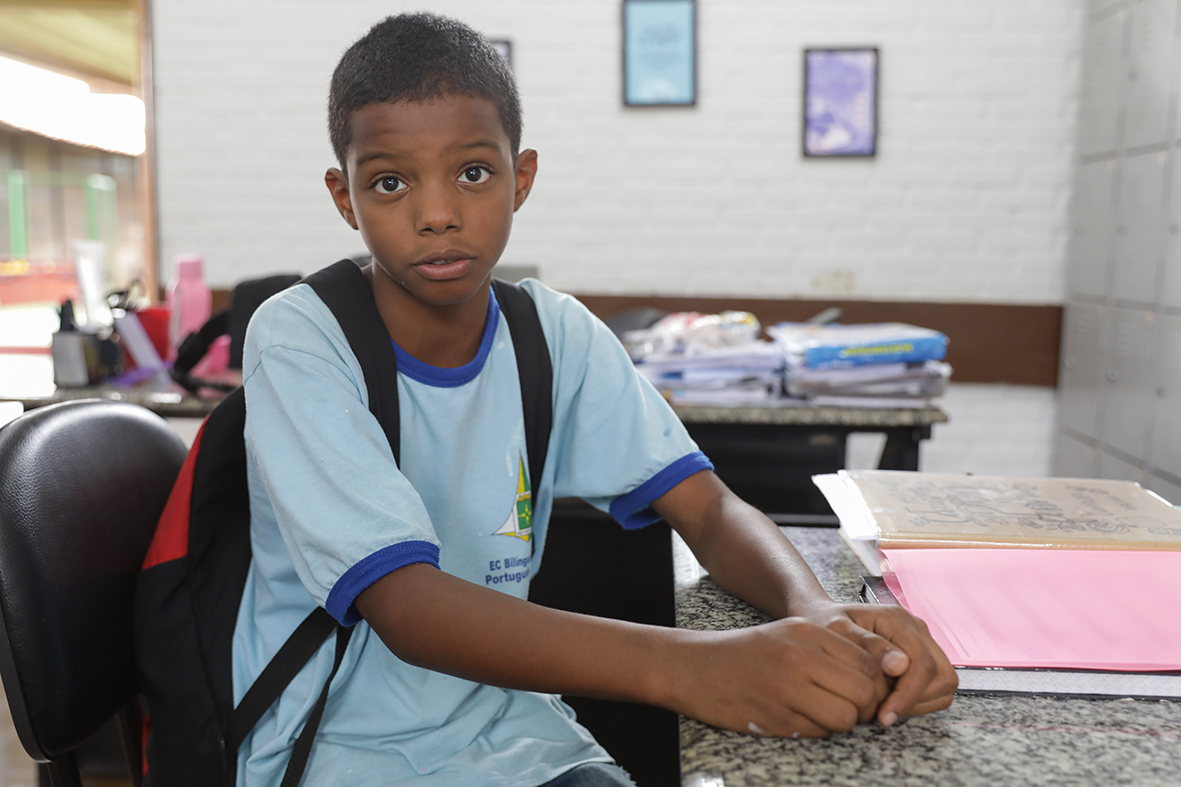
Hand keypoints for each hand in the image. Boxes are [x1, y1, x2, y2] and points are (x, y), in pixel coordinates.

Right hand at [667, 617, 889, 738]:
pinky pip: (820, 732)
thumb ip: (830, 649)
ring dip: (843, 722)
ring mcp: (787, 687)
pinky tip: (800, 718)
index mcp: (807, 631)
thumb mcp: (790, 634)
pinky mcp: (775, 716)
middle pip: (864, 690)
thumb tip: (876, 677)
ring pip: (847, 717)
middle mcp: (800, 656)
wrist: (696, 667)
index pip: (868, 661)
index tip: (864, 690)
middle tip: (851, 708)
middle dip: (865, 706)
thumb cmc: (748, 653)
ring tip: (825, 714)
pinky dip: (818, 731)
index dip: (875, 682)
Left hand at [792, 600, 957, 724]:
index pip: (923, 666)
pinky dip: (919, 699)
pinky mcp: (921, 656)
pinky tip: (890, 697)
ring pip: (943, 685)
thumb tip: (901, 666)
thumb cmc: (826, 625)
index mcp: (898, 620)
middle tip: (882, 710)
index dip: (908, 696)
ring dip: (918, 701)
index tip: (885, 715)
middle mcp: (917, 629)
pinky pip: (936, 688)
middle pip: (942, 677)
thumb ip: (868, 645)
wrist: (823, 620)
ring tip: (883, 702)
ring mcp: (922, 642)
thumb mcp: (837, 632)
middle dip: (915, 700)